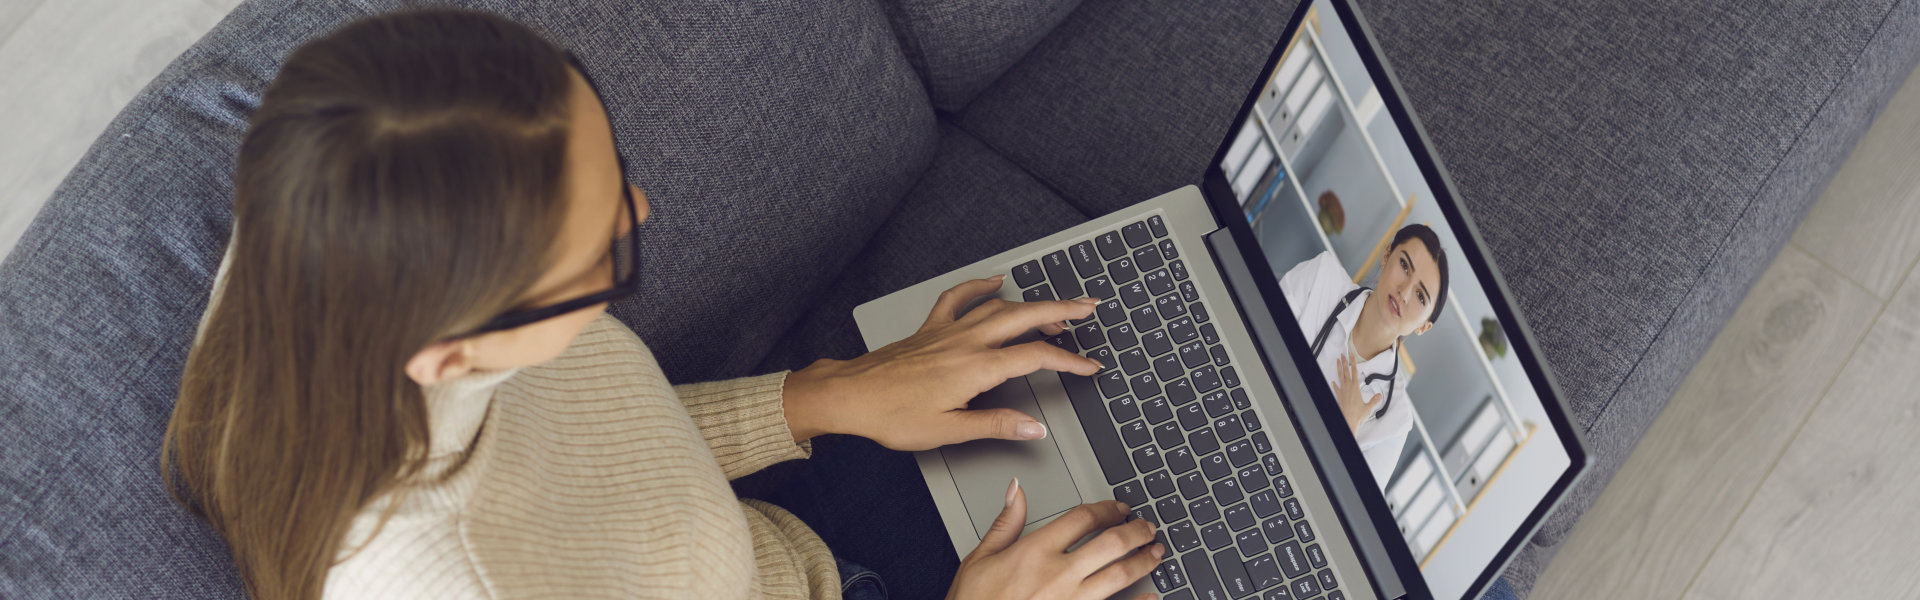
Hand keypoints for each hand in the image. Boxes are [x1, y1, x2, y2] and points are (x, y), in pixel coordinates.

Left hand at [782, 276, 1105, 450]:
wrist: (850, 395)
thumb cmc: (893, 415)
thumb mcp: (949, 431)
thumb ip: (996, 425)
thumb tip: (1034, 427)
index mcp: (976, 368)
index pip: (1036, 358)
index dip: (1069, 362)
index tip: (1090, 367)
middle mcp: (966, 342)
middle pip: (1026, 317)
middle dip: (1063, 309)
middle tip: (1091, 306)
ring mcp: (948, 330)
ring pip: (1000, 306)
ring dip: (1032, 302)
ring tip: (1057, 307)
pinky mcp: (931, 328)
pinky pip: (960, 297)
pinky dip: (981, 286)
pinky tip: (996, 281)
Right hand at [947, 479, 1163, 599]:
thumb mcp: (980, 559)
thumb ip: (1005, 524)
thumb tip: (1015, 491)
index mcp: (1034, 552)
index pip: (1082, 519)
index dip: (1106, 509)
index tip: (1118, 509)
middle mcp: (1058, 574)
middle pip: (1110, 543)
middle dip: (1135, 532)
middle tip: (1147, 527)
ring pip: (1119, 575)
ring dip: (1143, 561)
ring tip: (1156, 553)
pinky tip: (1152, 596)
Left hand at [1332, 351, 1382, 433]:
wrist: (1348, 421)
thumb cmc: (1357, 415)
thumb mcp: (1369, 407)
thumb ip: (1374, 400)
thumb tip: (1379, 395)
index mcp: (1355, 388)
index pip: (1354, 371)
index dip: (1353, 362)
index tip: (1351, 355)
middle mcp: (1348, 388)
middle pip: (1346, 372)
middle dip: (1344, 362)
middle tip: (1342, 354)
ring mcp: (1342, 391)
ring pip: (1340, 377)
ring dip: (1339, 368)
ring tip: (1337, 361)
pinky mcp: (1339, 396)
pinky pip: (1336, 388)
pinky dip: (1334, 384)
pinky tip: (1333, 382)